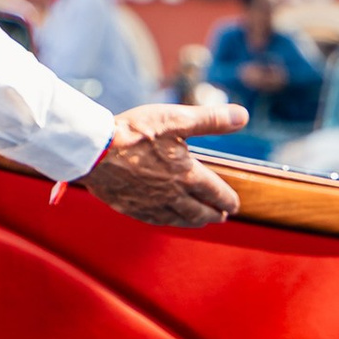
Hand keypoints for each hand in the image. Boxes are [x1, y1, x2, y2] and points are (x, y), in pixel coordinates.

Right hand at [83, 96, 246, 228]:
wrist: (95, 150)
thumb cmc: (135, 132)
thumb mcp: (176, 119)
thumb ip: (211, 120)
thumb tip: (243, 116)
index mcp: (187, 175)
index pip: (215, 192)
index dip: (227, 200)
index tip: (234, 205)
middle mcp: (172, 195)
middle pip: (199, 211)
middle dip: (213, 214)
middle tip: (222, 216)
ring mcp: (150, 204)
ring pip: (179, 219)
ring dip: (193, 221)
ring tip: (200, 221)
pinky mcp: (130, 207)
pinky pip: (155, 220)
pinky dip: (168, 222)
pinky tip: (167, 219)